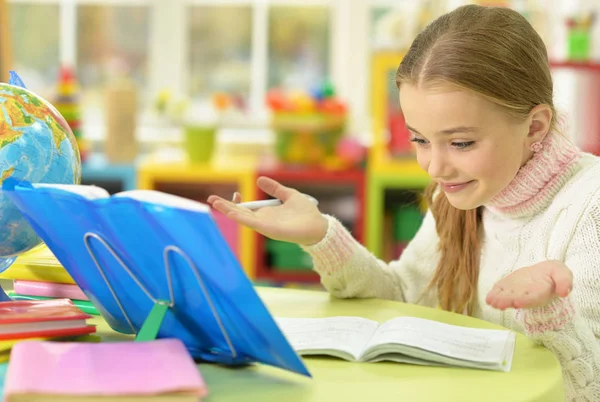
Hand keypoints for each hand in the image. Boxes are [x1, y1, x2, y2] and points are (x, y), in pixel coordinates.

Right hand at [207, 176, 327, 245]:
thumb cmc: (306, 213)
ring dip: (229, 210)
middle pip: (240, 212)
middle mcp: (263, 220)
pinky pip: (252, 223)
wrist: (318, 225)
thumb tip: (259, 180)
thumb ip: (275, 188)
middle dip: (225, 206)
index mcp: (266, 212)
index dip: (237, 201)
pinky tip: (231, 213)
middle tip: (210, 199)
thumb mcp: (288, 195)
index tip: (235, 191)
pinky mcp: (269, 230)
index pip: (246, 207)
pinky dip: (241, 218)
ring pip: (242, 218)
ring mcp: (264, 225)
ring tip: (215, 204)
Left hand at [486, 260, 572, 309]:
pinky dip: (495, 294)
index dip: (526, 300)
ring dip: (499, 300)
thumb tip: (564, 292)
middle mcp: (528, 295)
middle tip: (499, 304)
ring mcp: (517, 292)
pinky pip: (501, 291)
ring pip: (508, 297)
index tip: (518, 302)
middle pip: (518, 300)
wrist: (544, 272)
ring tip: (492, 302)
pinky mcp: (509, 287)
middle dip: (508, 302)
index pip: (534, 298)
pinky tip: (489, 298)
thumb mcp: (564, 273)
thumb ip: (564, 281)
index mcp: (541, 293)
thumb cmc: (554, 275)